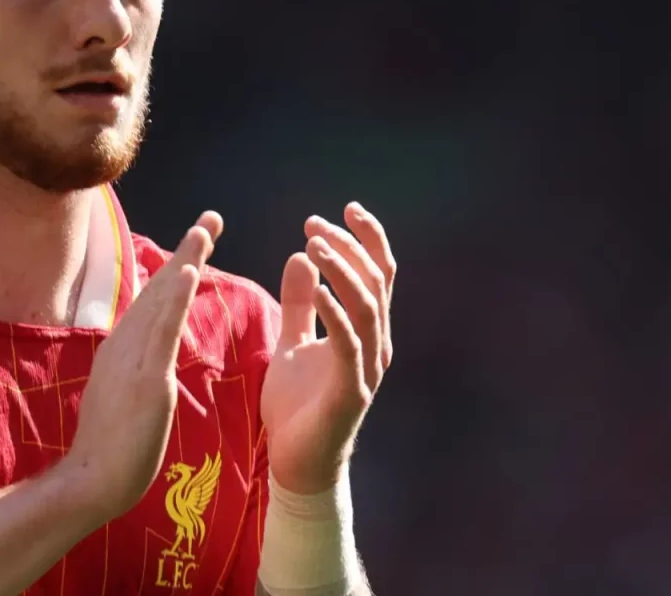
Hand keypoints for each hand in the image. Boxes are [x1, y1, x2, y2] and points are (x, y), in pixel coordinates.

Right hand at [60, 211, 222, 521]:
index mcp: (122, 348)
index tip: (195, 240)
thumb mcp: (119, 393)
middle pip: (158, 288)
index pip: (152, 299)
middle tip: (211, 217)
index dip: (174, 267)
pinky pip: (162, 330)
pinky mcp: (145, 377)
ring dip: (185, 261)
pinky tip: (188, 272)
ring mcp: (134, 358)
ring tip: (205, 230)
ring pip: (161, 299)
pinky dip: (174, 298)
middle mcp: (125, 344)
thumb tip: (141, 351)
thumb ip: (130, 367)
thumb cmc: (109, 445)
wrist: (93, 479)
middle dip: (186, 251)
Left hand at [261, 202, 395, 494]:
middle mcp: (376, 345)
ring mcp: (367, 368)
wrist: (296, 463)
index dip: (368, 238)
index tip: (346, 207)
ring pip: (368, 307)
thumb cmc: (297, 405)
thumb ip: (299, 301)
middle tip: (314, 224)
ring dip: (342, 272)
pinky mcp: (352, 391)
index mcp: (365, 331)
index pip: (377, 274)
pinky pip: (349, 344)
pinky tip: (316, 288)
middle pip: (374, 283)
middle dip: (347, 247)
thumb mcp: (292, 341)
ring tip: (314, 244)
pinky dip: (335, 312)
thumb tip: (300, 255)